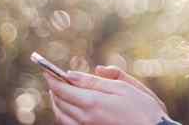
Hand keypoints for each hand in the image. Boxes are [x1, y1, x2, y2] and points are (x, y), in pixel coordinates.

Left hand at [45, 69, 173, 124]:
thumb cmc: (142, 108)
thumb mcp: (122, 87)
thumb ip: (95, 81)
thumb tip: (72, 74)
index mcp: (92, 102)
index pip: (62, 89)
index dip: (52, 78)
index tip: (47, 69)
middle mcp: (84, 118)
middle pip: (59, 101)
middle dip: (54, 88)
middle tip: (53, 77)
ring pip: (61, 115)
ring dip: (57, 101)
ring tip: (59, 91)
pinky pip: (69, 124)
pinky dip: (64, 113)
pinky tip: (70, 107)